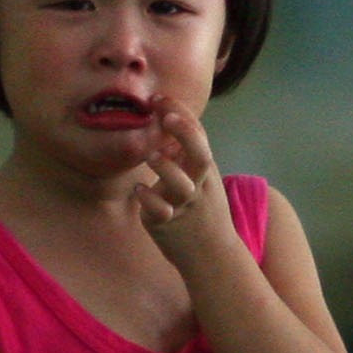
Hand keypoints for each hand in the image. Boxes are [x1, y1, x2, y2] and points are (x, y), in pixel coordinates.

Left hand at [132, 103, 235, 268]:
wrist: (213, 255)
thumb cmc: (202, 211)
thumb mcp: (200, 179)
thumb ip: (184, 155)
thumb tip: (168, 130)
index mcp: (204, 169)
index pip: (197, 135)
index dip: (180, 114)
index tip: (160, 97)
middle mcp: (197, 184)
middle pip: (198, 154)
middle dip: (184, 134)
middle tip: (166, 117)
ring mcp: (184, 205)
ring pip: (181, 185)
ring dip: (166, 169)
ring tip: (151, 155)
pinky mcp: (168, 225)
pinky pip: (160, 212)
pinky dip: (149, 200)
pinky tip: (138, 190)